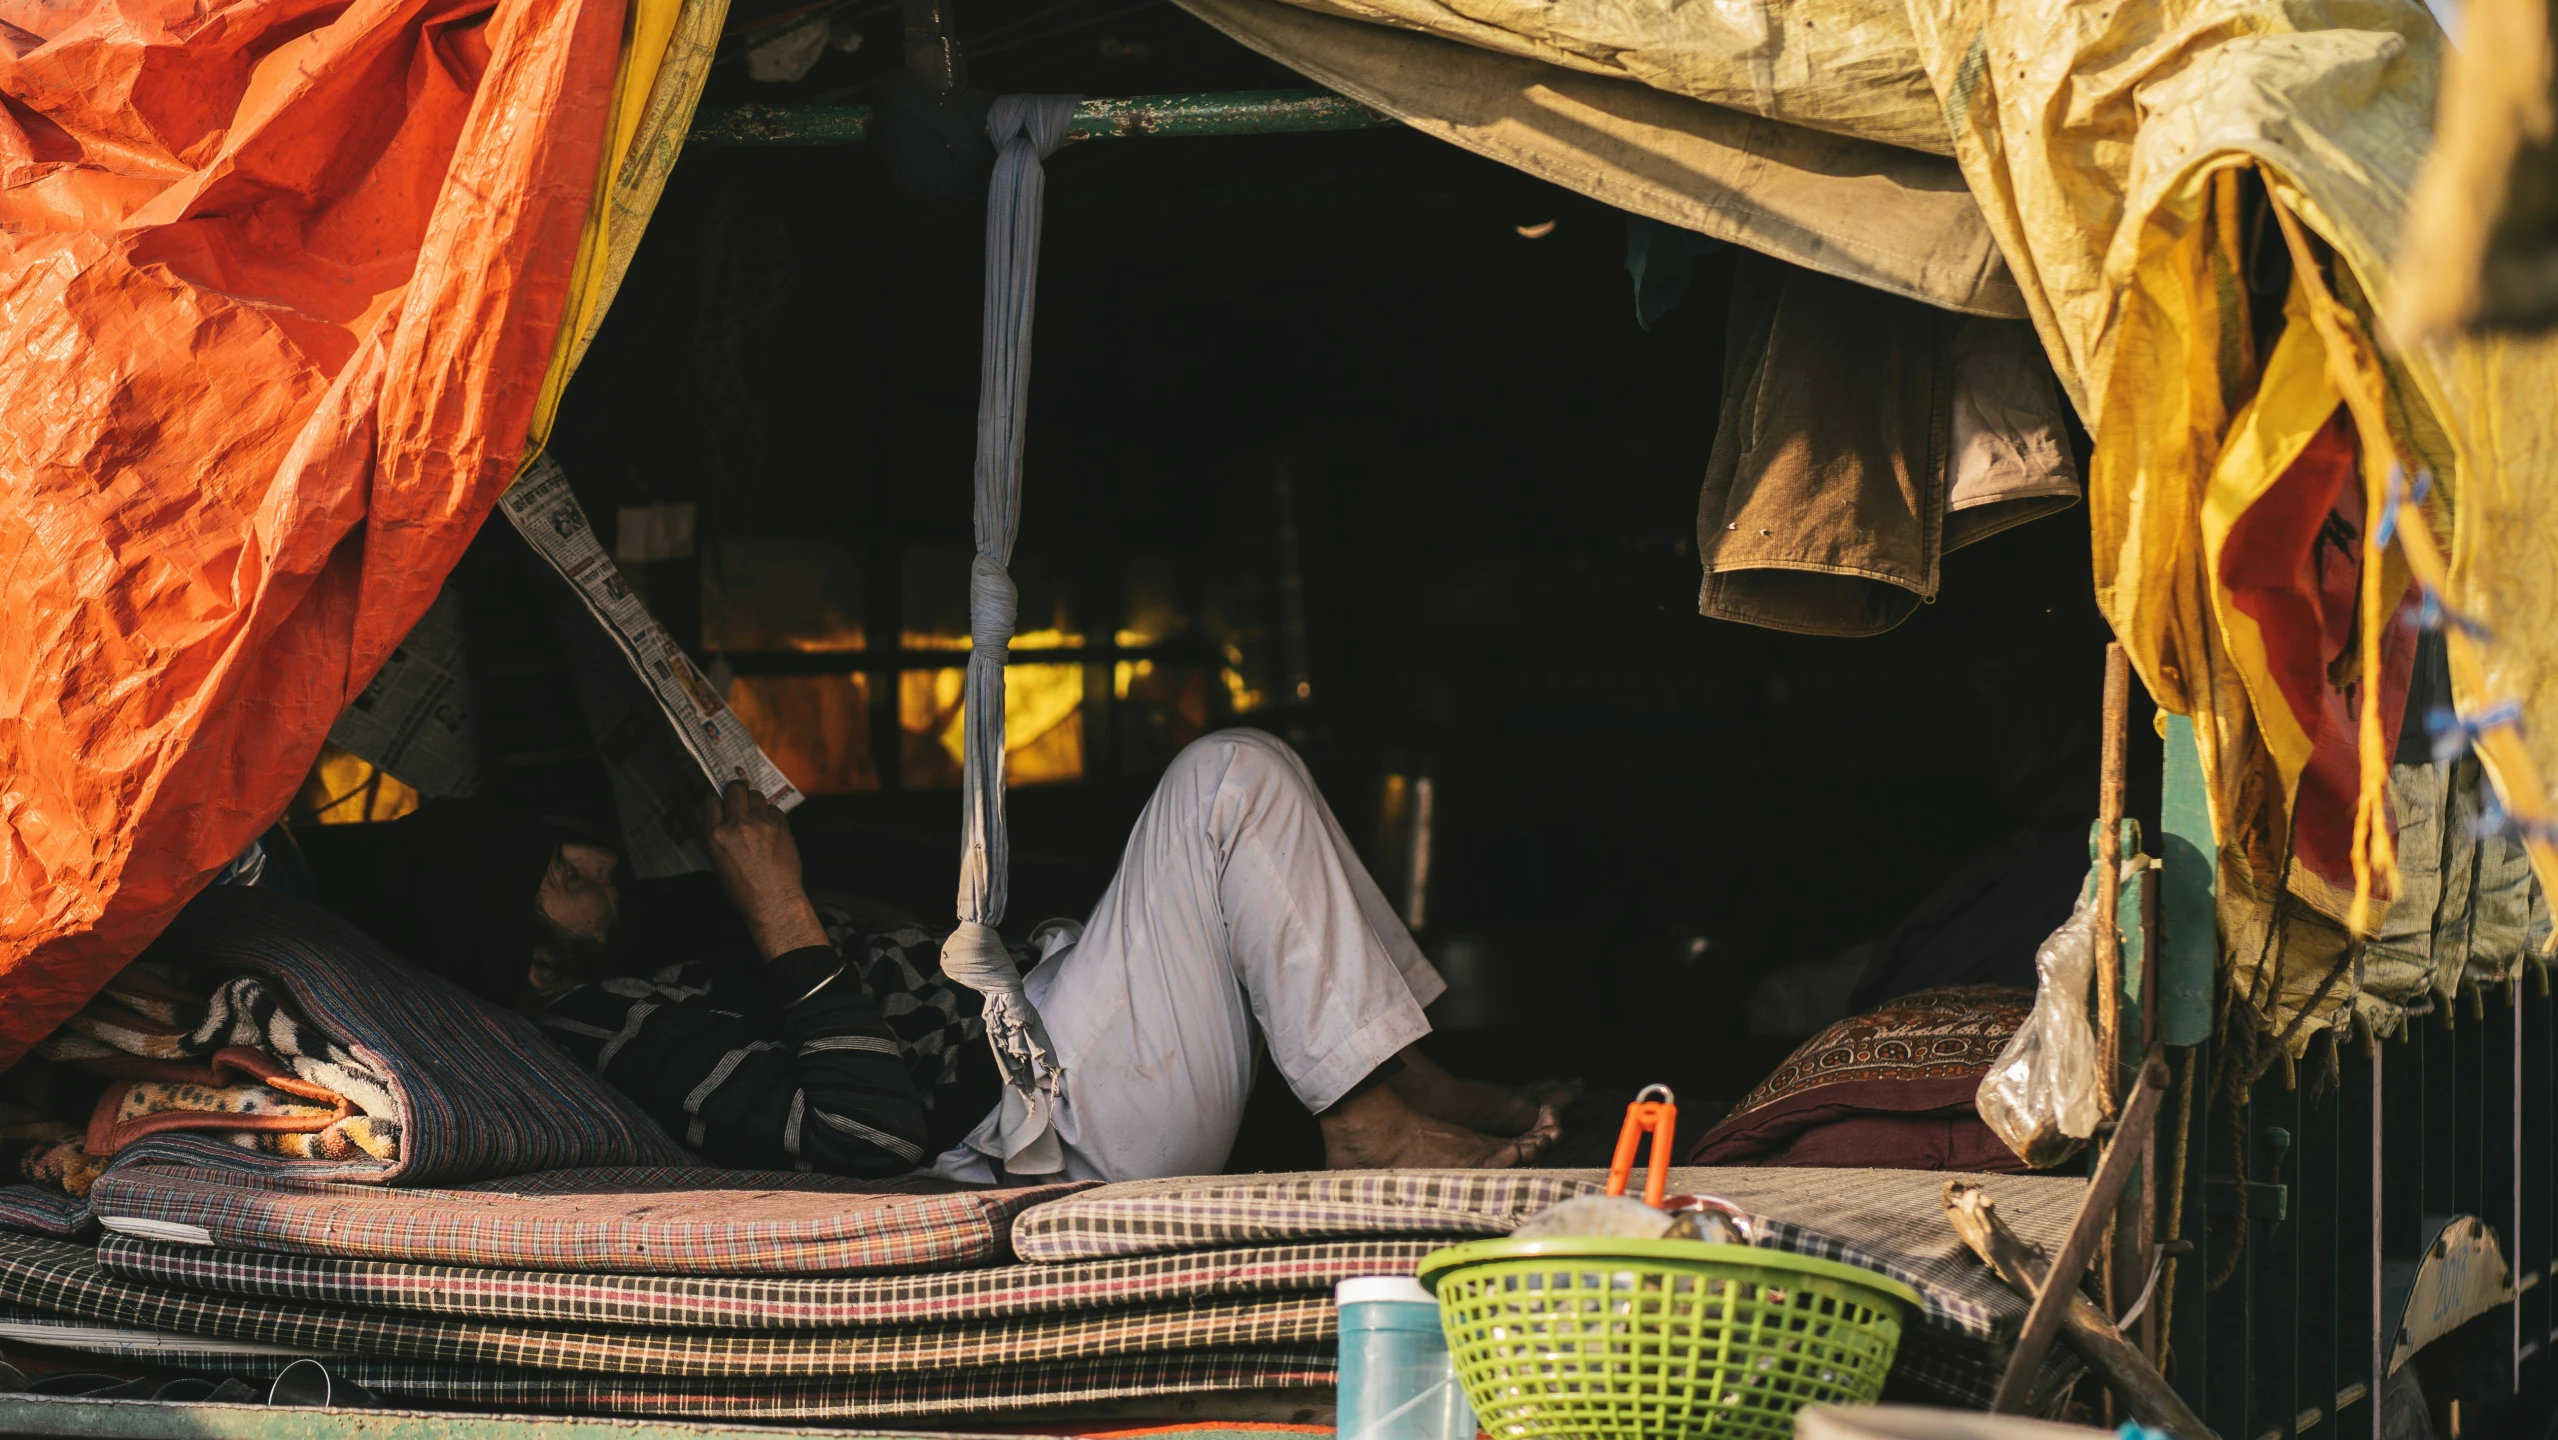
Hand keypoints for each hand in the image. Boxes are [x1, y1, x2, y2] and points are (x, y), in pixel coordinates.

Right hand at [704, 774, 828, 958]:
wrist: (773, 900)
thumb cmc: (744, 890)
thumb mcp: (718, 864)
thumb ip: (717, 838)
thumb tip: (720, 822)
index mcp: (716, 835)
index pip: (711, 801)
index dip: (715, 797)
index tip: (719, 797)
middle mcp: (738, 825)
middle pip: (735, 789)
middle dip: (736, 790)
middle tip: (739, 796)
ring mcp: (761, 823)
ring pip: (757, 795)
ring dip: (755, 802)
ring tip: (756, 815)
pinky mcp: (781, 826)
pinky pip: (774, 809)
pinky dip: (771, 815)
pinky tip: (770, 828)